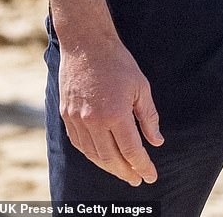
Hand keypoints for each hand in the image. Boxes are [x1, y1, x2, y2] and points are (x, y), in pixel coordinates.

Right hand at [59, 36, 163, 184]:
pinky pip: (80, 144)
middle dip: (126, 172)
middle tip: (137, 179)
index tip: (151, 176)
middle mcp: (94, 121)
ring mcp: (77, 120)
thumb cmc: (117, 62)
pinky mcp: (66, 115)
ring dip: (109, 167)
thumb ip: (148, 117)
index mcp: (115, 114)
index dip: (143, 166)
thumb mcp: (140, 86)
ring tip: (122, 171)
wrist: (86, 44)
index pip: (132, 150)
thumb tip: (157, 141)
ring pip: (93, 155)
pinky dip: (92, 154)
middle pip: (111, 159)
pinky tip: (102, 156)